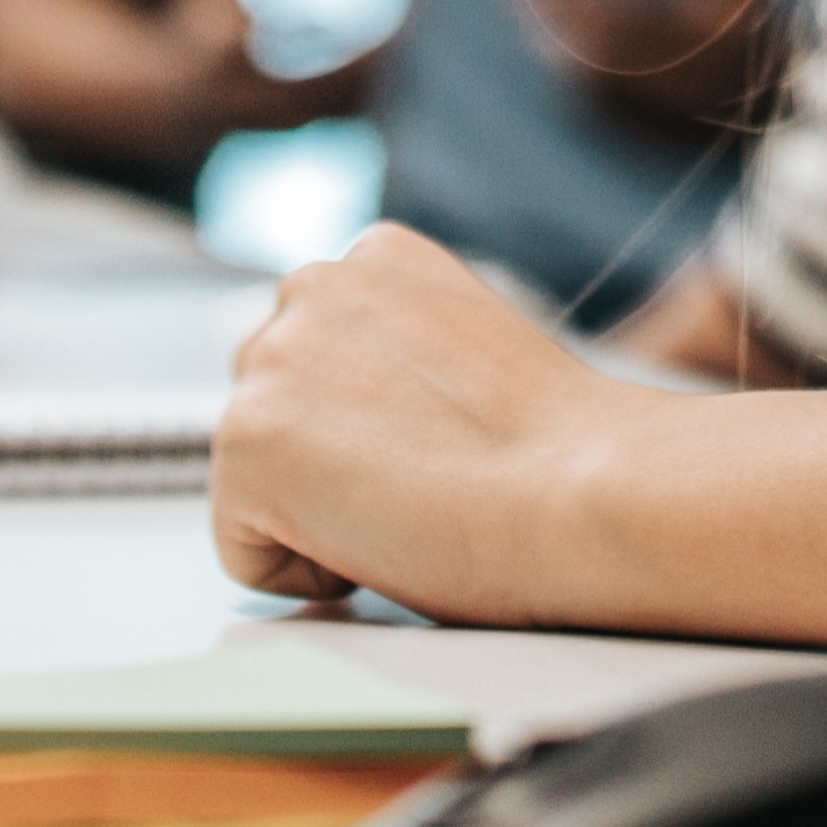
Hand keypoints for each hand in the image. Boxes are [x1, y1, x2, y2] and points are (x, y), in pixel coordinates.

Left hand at [210, 225, 635, 613]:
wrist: (583, 493)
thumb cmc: (560, 455)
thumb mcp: (470, 355)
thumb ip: (398, 360)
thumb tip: (356, 424)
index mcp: (377, 256)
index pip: (318, 353)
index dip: (375, 425)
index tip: (434, 450)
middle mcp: (311, 285)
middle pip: (272, 402)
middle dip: (325, 455)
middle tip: (419, 489)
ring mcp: (268, 361)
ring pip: (255, 472)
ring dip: (314, 507)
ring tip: (408, 510)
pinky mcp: (243, 441)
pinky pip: (244, 546)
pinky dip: (302, 571)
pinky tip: (382, 544)